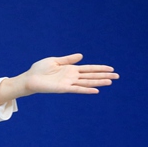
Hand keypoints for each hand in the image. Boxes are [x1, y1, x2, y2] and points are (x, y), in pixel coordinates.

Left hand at [0, 53, 118, 103]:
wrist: (30, 78)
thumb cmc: (40, 70)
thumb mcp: (55, 61)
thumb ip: (68, 59)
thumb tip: (81, 56)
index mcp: (71, 69)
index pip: (89, 68)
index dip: (100, 68)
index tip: (111, 68)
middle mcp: (72, 76)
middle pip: (92, 76)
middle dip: (104, 76)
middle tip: (117, 76)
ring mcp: (69, 83)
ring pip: (88, 82)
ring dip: (99, 82)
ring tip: (111, 82)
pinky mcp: (64, 88)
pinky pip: (78, 89)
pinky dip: (87, 89)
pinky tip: (96, 90)